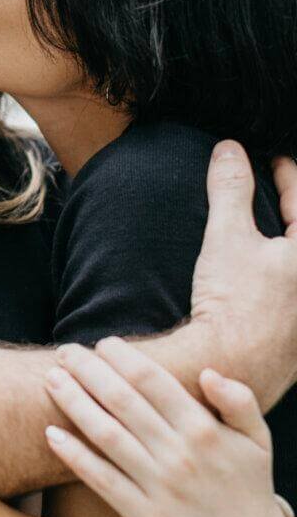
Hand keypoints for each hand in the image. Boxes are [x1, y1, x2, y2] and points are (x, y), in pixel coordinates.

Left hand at [44, 338, 287, 516]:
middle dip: (88, 370)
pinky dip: (74, 456)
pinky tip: (50, 434)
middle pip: (122, 400)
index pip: (153, 380)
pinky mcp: (143, 516)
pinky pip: (101, 480)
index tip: (102, 343)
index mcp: (204, 430)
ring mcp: (159, 486)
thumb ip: (239, 400)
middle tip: (65, 351)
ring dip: (74, 403)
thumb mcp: (258, 439)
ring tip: (51, 379)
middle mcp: (179, 455)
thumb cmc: (248, 485)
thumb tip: (207, 372)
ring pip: (106, 435)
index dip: (122, 357)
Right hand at [188, 141, 296, 406]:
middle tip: (273, 187)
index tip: (271, 158)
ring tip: (270, 226)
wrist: (231, 366)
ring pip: (295, 265)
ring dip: (286, 242)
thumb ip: (230, 189)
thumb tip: (228, 150)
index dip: (285, 173)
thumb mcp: (228, 236)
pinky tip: (265, 272)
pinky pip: (294, 294)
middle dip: (288, 209)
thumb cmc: (234, 303)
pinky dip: (284, 273)